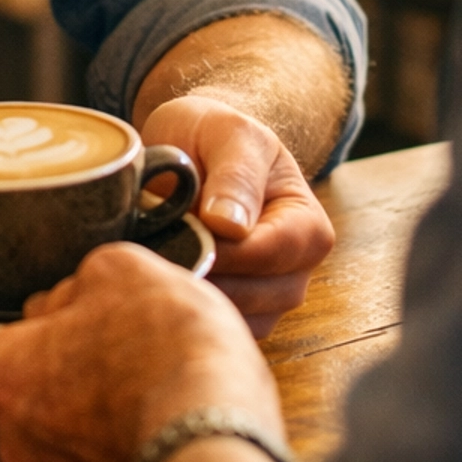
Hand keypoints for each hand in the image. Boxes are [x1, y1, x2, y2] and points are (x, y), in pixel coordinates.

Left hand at [0, 241, 280, 461]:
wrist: (219, 440)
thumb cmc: (164, 350)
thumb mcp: (124, 271)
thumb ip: (80, 283)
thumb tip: (71, 300)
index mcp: (6, 376)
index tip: (5, 334)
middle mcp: (18, 441)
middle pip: (15, 402)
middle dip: (51, 378)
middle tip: (102, 348)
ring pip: (58, 442)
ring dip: (88, 417)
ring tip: (143, 387)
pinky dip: (119, 451)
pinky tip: (159, 424)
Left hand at [142, 94, 333, 336]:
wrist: (196, 148)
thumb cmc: (217, 136)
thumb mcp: (230, 134)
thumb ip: (235, 174)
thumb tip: (230, 226)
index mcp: (308, 228)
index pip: (268, 255)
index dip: (221, 250)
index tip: (177, 235)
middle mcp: (296, 272)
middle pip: (252, 296)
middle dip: (201, 274)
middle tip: (153, 252)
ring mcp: (267, 300)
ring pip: (229, 318)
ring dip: (188, 293)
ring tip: (153, 262)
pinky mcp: (234, 315)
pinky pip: (209, 326)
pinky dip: (182, 309)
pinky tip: (157, 280)